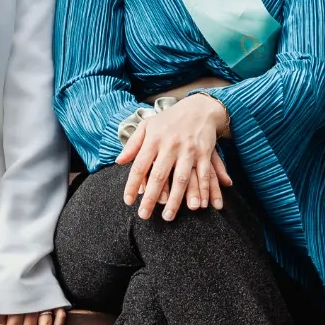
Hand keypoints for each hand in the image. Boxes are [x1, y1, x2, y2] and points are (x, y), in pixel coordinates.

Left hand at [116, 94, 233, 220]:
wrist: (199, 107)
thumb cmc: (169, 119)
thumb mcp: (148, 125)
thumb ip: (133, 144)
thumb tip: (119, 161)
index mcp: (154, 139)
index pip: (139, 165)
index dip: (132, 184)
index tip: (128, 201)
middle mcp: (170, 145)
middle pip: (159, 176)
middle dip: (151, 198)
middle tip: (144, 216)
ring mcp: (188, 150)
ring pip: (181, 179)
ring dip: (175, 200)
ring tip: (168, 216)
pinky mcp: (205, 153)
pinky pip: (203, 176)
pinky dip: (201, 192)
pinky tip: (197, 206)